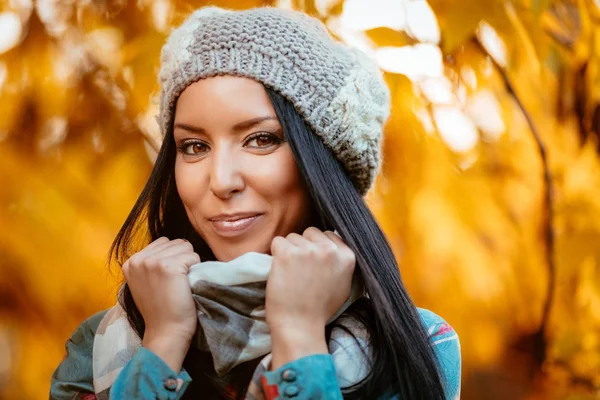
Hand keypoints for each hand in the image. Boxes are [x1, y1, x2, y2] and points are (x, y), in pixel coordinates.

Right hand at [122, 237, 199, 371]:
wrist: (166, 331)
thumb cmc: (161, 310)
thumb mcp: (146, 282)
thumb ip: (152, 263)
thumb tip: (173, 247)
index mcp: (131, 262)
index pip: (163, 242)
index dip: (173, 257)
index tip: (169, 279)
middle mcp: (139, 259)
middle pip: (175, 242)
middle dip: (182, 258)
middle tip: (177, 282)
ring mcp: (152, 262)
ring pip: (185, 247)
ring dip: (189, 262)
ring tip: (181, 283)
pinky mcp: (168, 267)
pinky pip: (193, 256)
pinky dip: (196, 268)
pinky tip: (186, 284)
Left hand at [266, 227, 354, 367]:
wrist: (300, 327)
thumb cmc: (319, 309)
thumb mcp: (344, 284)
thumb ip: (340, 262)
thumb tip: (334, 245)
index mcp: (347, 256)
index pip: (328, 234)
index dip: (318, 247)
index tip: (313, 263)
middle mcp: (329, 250)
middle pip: (310, 232)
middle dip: (304, 246)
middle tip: (301, 269)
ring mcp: (308, 250)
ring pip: (293, 237)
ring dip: (289, 251)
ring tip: (292, 273)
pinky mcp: (287, 254)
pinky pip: (277, 242)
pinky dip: (275, 255)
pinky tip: (281, 271)